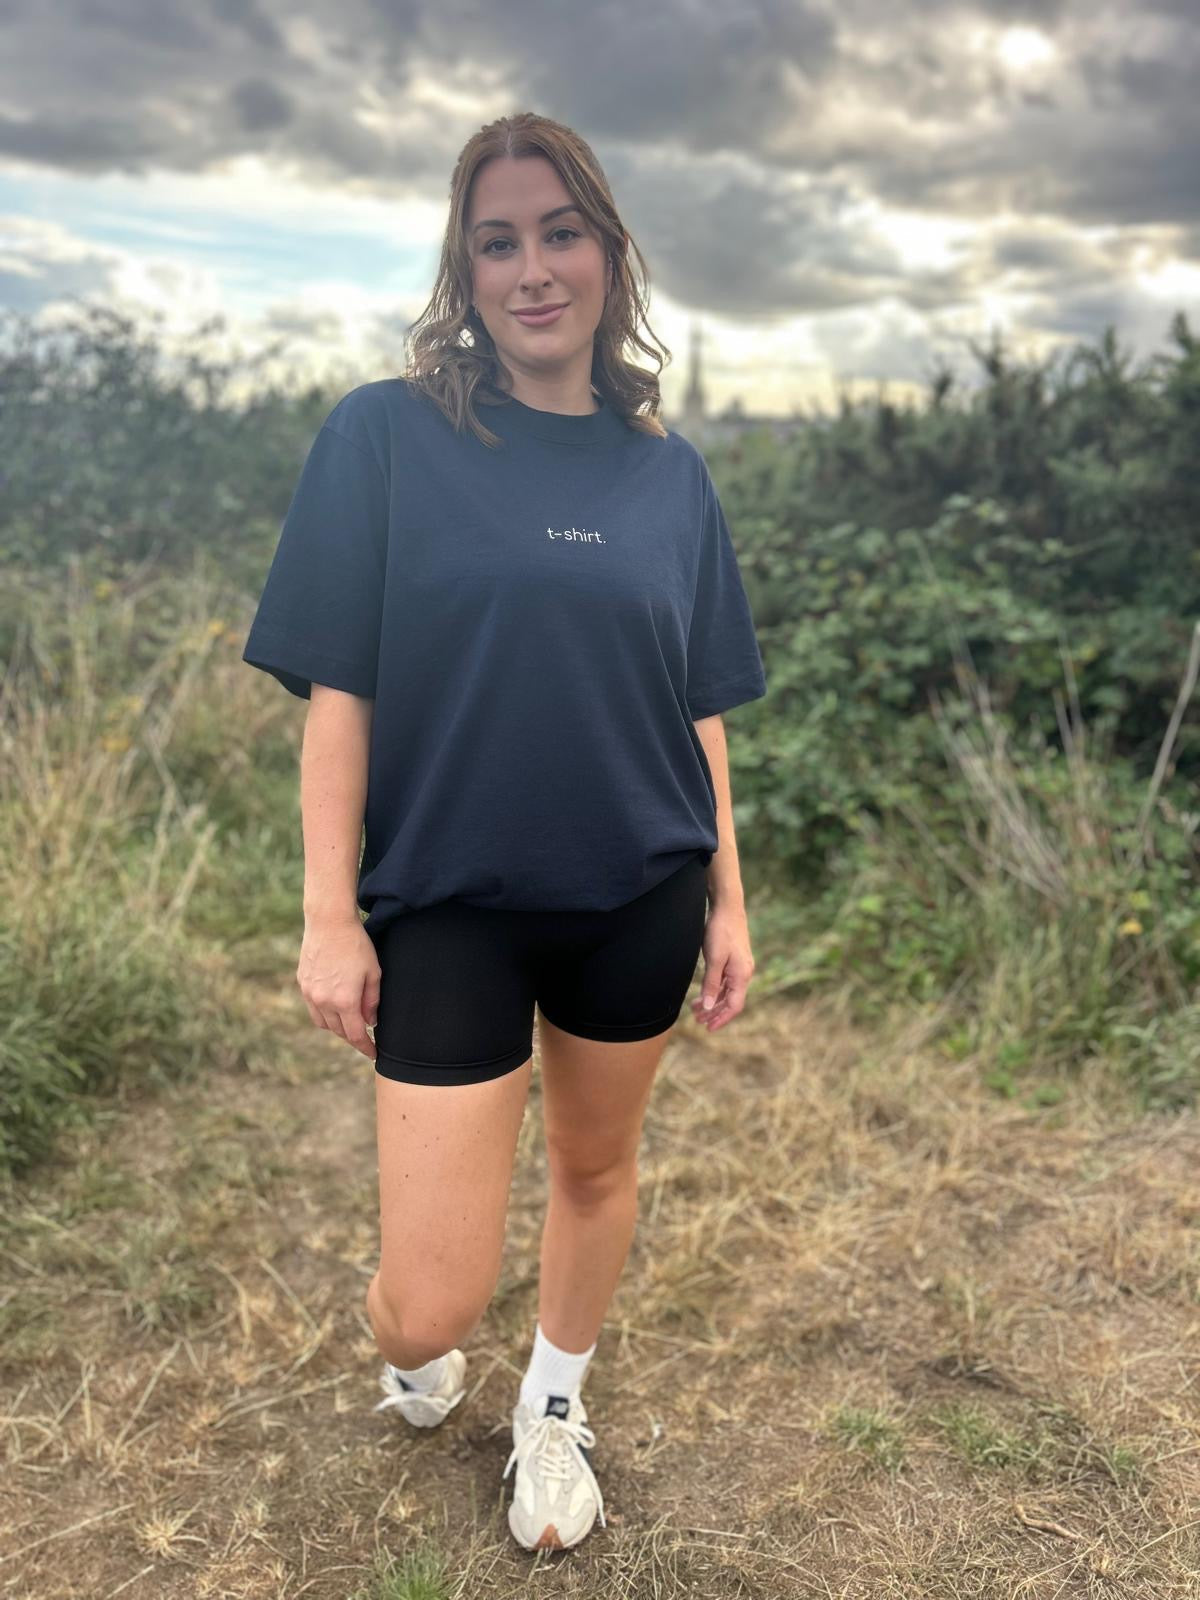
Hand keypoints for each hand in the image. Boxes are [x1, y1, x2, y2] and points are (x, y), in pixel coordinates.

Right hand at [297, 915, 380, 1060]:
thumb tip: (370, 1022)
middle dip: (353, 1037)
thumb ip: (372, 1001)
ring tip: (350, 1022)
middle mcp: (324, 1001)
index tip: (374, 1054)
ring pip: (323, 1023)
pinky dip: (324, 1014)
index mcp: (344, 1001)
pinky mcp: (303, 983)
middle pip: (339, 1031)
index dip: (366, 1047)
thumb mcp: (373, 972)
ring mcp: (310, 993)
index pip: (356, 1035)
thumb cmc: (356, 945)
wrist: (329, 922)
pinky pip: (313, 1009)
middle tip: (365, 1036)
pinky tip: (334, 1007)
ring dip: (337, 1027)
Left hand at [690, 902, 755, 1030]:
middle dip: (715, 1013)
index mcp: (742, 975)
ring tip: (696, 1010)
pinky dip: (715, 990)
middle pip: (731, 1001)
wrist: (727, 908)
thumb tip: (709, 1007)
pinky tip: (704, 993)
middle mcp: (744, 973)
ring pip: (728, 991)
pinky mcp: (734, 960)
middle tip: (698, 1021)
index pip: (734, 1005)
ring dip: (713, 1002)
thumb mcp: (713, 959)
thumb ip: (711, 984)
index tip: (708, 1028)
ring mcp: (740, 966)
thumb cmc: (721, 931)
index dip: (721, 1018)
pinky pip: (726, 981)